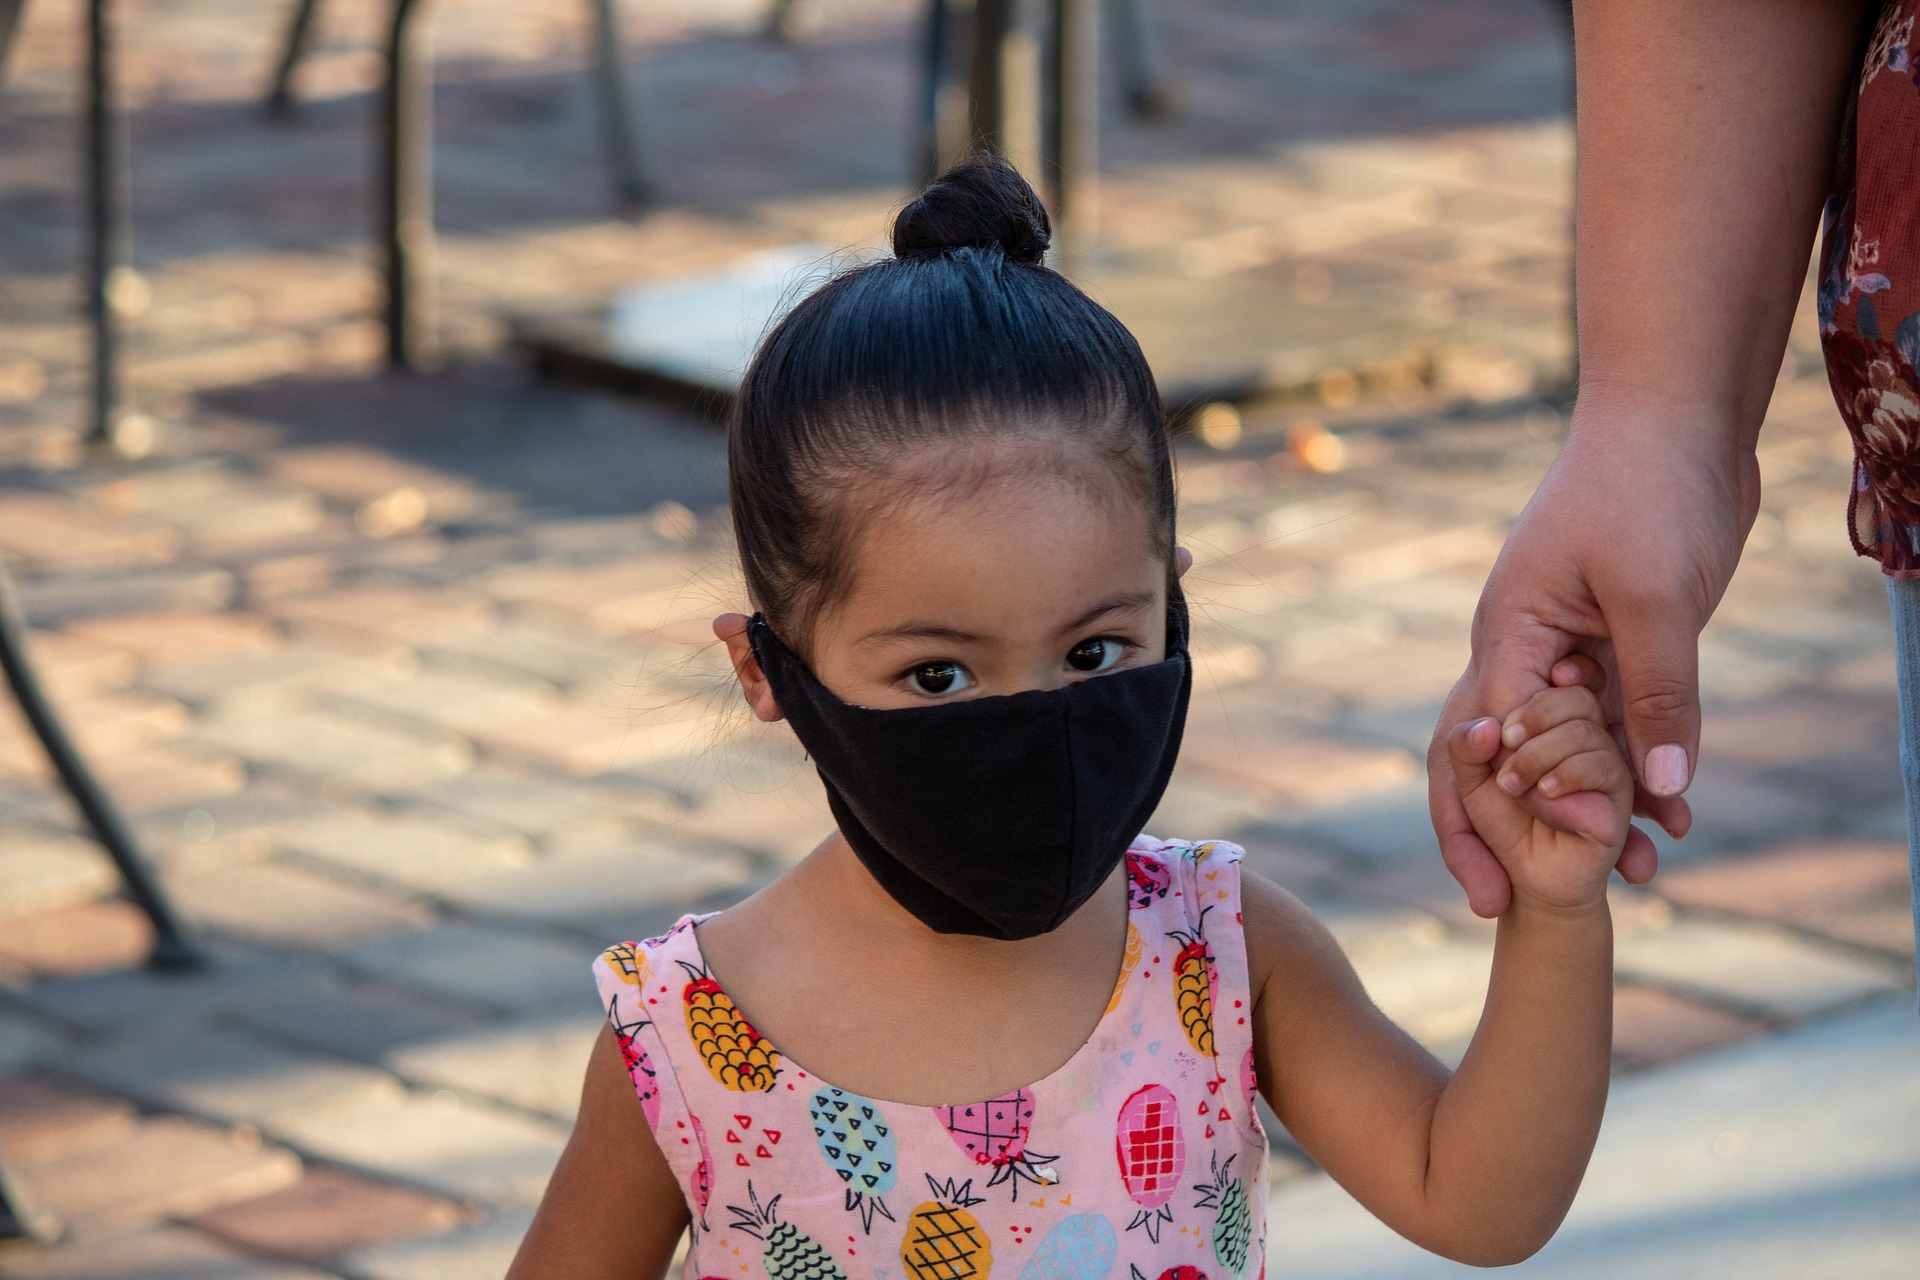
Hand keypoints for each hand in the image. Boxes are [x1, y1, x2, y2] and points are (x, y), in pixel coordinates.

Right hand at [1427, 417, 1757, 915]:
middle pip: (1499, 760)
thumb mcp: (1656, 595)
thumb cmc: (1647, 485)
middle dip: (1513, 833)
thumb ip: (1656, 693)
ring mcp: (1571, 648)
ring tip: (1642, 879)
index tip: (1526, 875)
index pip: (1487, 743)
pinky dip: (1645, 769)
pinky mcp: (1619, 644)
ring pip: (1572, 749)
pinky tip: (1679, 816)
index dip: (1504, 812)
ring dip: (1599, 812)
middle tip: (1516, 904)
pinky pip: (1622, 722)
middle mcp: (1525, 650)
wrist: (1681, 414)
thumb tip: (1660, 792)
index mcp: (1508, 634)